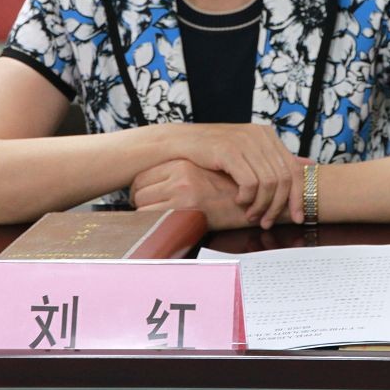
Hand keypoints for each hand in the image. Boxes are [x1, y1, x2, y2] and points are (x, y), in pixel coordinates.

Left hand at [131, 159, 266, 229]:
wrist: (251, 203)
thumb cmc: (225, 192)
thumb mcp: (200, 174)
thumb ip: (177, 174)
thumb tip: (147, 185)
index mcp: (181, 163)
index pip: (141, 176)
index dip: (138, 191)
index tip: (143, 199)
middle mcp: (179, 174)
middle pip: (138, 191)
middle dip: (139, 204)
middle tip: (148, 212)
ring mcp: (181, 191)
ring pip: (142, 206)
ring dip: (145, 216)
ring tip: (157, 220)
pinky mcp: (184, 209)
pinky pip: (152, 220)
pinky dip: (153, 226)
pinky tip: (165, 227)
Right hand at [163, 124, 303, 227]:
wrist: (179, 144)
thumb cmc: (212, 151)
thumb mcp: (246, 151)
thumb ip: (271, 158)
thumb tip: (307, 165)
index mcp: (267, 134)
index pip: (294, 169)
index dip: (298, 196)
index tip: (298, 217)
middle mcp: (259, 135)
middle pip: (284, 179)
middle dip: (278, 206)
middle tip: (267, 222)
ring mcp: (245, 142)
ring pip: (268, 183)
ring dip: (261, 205)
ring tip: (251, 215)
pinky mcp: (229, 151)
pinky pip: (250, 183)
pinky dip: (247, 198)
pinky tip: (238, 201)